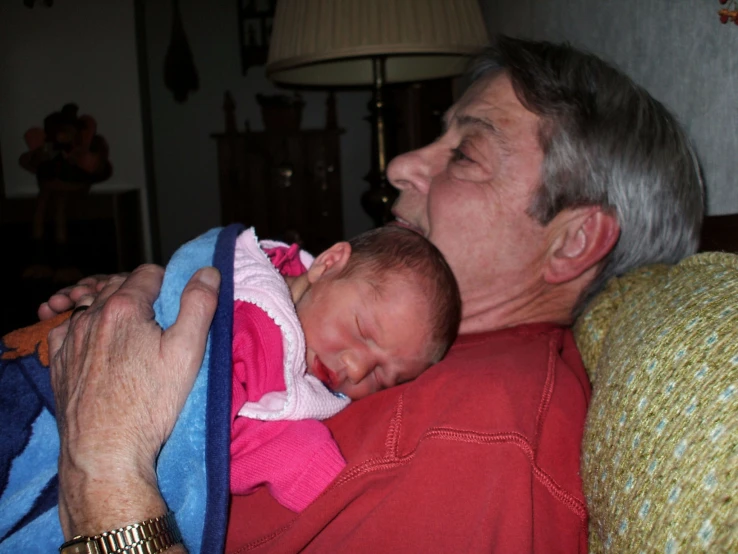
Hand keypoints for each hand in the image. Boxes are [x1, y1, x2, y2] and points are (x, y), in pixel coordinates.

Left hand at [48, 264, 219, 546]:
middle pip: (119, 285)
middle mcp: (91, 316)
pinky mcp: (57, 362)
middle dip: (140, 295)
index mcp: (124, 307)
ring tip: (131, 335)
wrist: (105, 453)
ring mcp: (70, 339)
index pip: (149, 273)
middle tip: (159, 322)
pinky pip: (70, 330)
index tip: (177, 306)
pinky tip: (99, 349)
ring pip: (94, 307)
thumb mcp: (188, 352)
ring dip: (112, 311)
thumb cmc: (151, 404)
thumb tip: (207, 271)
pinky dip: (86, 330)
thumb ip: (199, 304)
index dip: (168, 284)